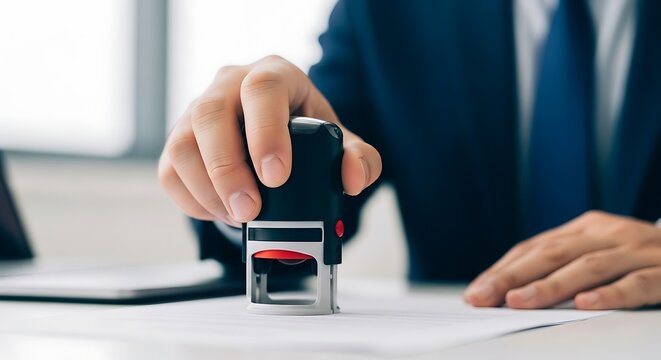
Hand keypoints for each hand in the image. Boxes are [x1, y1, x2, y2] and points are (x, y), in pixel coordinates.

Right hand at [159, 55, 381, 224]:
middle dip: (228, 169)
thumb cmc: (305, 133)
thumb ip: (359, 158)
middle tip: (251, 210)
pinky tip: (220, 212)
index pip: (263, 89)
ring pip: (183, 144)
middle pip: (211, 114)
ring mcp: (197, 110)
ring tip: (239, 217)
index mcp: (273, 75)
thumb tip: (353, 178)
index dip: (266, 131)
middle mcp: (229, 85)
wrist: (272, 135)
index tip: (277, 176)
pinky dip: (192, 201)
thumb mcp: (338, 141)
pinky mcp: (178, 141)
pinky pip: (170, 170)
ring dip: (208, 189)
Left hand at [464, 211, 660, 309]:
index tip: (476, 292)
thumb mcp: (599, 253)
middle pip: (552, 253)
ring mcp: (637, 251)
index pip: (535, 248)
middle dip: (512, 276)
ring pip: (588, 266)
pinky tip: (586, 304)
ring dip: (550, 286)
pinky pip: (636, 283)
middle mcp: (608, 234)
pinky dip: (611, 294)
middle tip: (484, 297)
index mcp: (586, 228)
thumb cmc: (641, 258)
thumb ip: (562, 266)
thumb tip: (509, 292)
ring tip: (518, 301)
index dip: (503, 270)